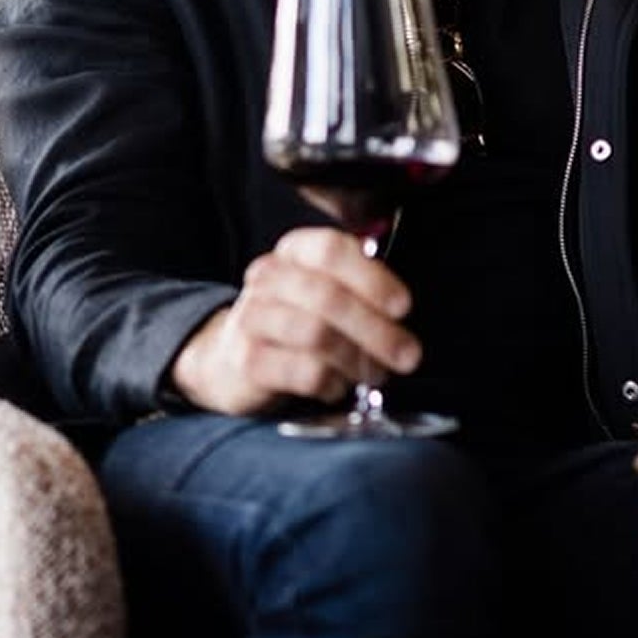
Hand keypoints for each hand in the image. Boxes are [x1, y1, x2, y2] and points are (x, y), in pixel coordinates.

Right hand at [170, 226, 420, 416]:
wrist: (230, 360)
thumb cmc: (295, 325)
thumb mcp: (324, 294)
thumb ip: (360, 290)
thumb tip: (399, 312)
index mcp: (293, 252)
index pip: (330, 250)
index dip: (371, 277)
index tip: (403, 307)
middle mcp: (268, 278)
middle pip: (327, 297)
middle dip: (376, 329)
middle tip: (408, 355)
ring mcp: (252, 317)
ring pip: (316, 334)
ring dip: (357, 359)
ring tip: (375, 375)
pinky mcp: (246, 359)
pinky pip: (303, 371)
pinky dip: (331, 383)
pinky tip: (336, 387)